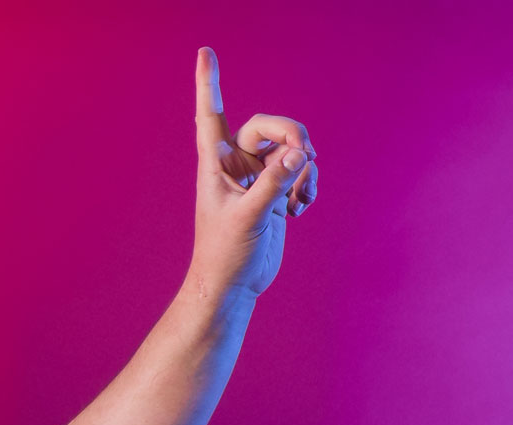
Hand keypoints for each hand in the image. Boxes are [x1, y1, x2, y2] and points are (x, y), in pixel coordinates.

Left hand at [188, 47, 318, 301]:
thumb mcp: (249, 217)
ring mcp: (256, 178)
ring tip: (298, 200)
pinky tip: (298, 211)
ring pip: (291, 150)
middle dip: (293, 137)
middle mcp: (234, 165)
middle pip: (269, 126)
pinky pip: (301, 171)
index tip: (205, 51)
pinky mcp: (274, 192)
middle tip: (305, 158)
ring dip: (305, 168)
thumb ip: (273, 183)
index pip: (210, 115)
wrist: (233, 286)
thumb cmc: (225, 254)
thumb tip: (298, 152)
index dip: (209, 83)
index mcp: (215, 164)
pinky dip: (308, 185)